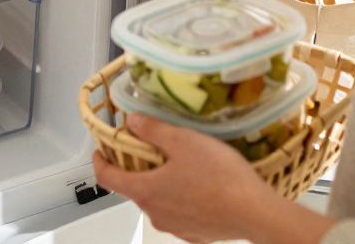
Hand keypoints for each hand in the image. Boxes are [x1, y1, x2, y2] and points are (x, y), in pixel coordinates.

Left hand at [92, 114, 334, 243]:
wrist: (255, 213)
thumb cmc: (218, 175)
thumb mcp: (182, 140)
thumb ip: (152, 129)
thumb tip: (131, 122)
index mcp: (144, 190)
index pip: (106, 178)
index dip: (99, 161)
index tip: (100, 150)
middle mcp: (154, 214)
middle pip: (135, 188)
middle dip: (139, 168)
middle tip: (152, 148)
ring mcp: (174, 227)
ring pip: (159, 201)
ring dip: (163, 183)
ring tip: (183, 164)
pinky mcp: (195, 234)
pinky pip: (180, 213)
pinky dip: (183, 198)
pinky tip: (202, 187)